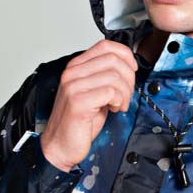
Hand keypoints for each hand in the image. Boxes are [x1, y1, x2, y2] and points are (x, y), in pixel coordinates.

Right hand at [39, 39, 139, 171]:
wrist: (60, 146)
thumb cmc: (78, 123)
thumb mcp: (94, 93)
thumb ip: (106, 78)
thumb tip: (128, 68)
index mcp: (76, 68)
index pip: (106, 46)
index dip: (125, 55)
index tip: (132, 70)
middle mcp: (72, 73)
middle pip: (113, 59)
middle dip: (129, 78)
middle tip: (125, 94)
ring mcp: (74, 86)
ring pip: (114, 76)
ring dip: (125, 93)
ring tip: (119, 104)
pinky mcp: (78, 102)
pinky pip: (110, 92)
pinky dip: (118, 101)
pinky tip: (113, 109)